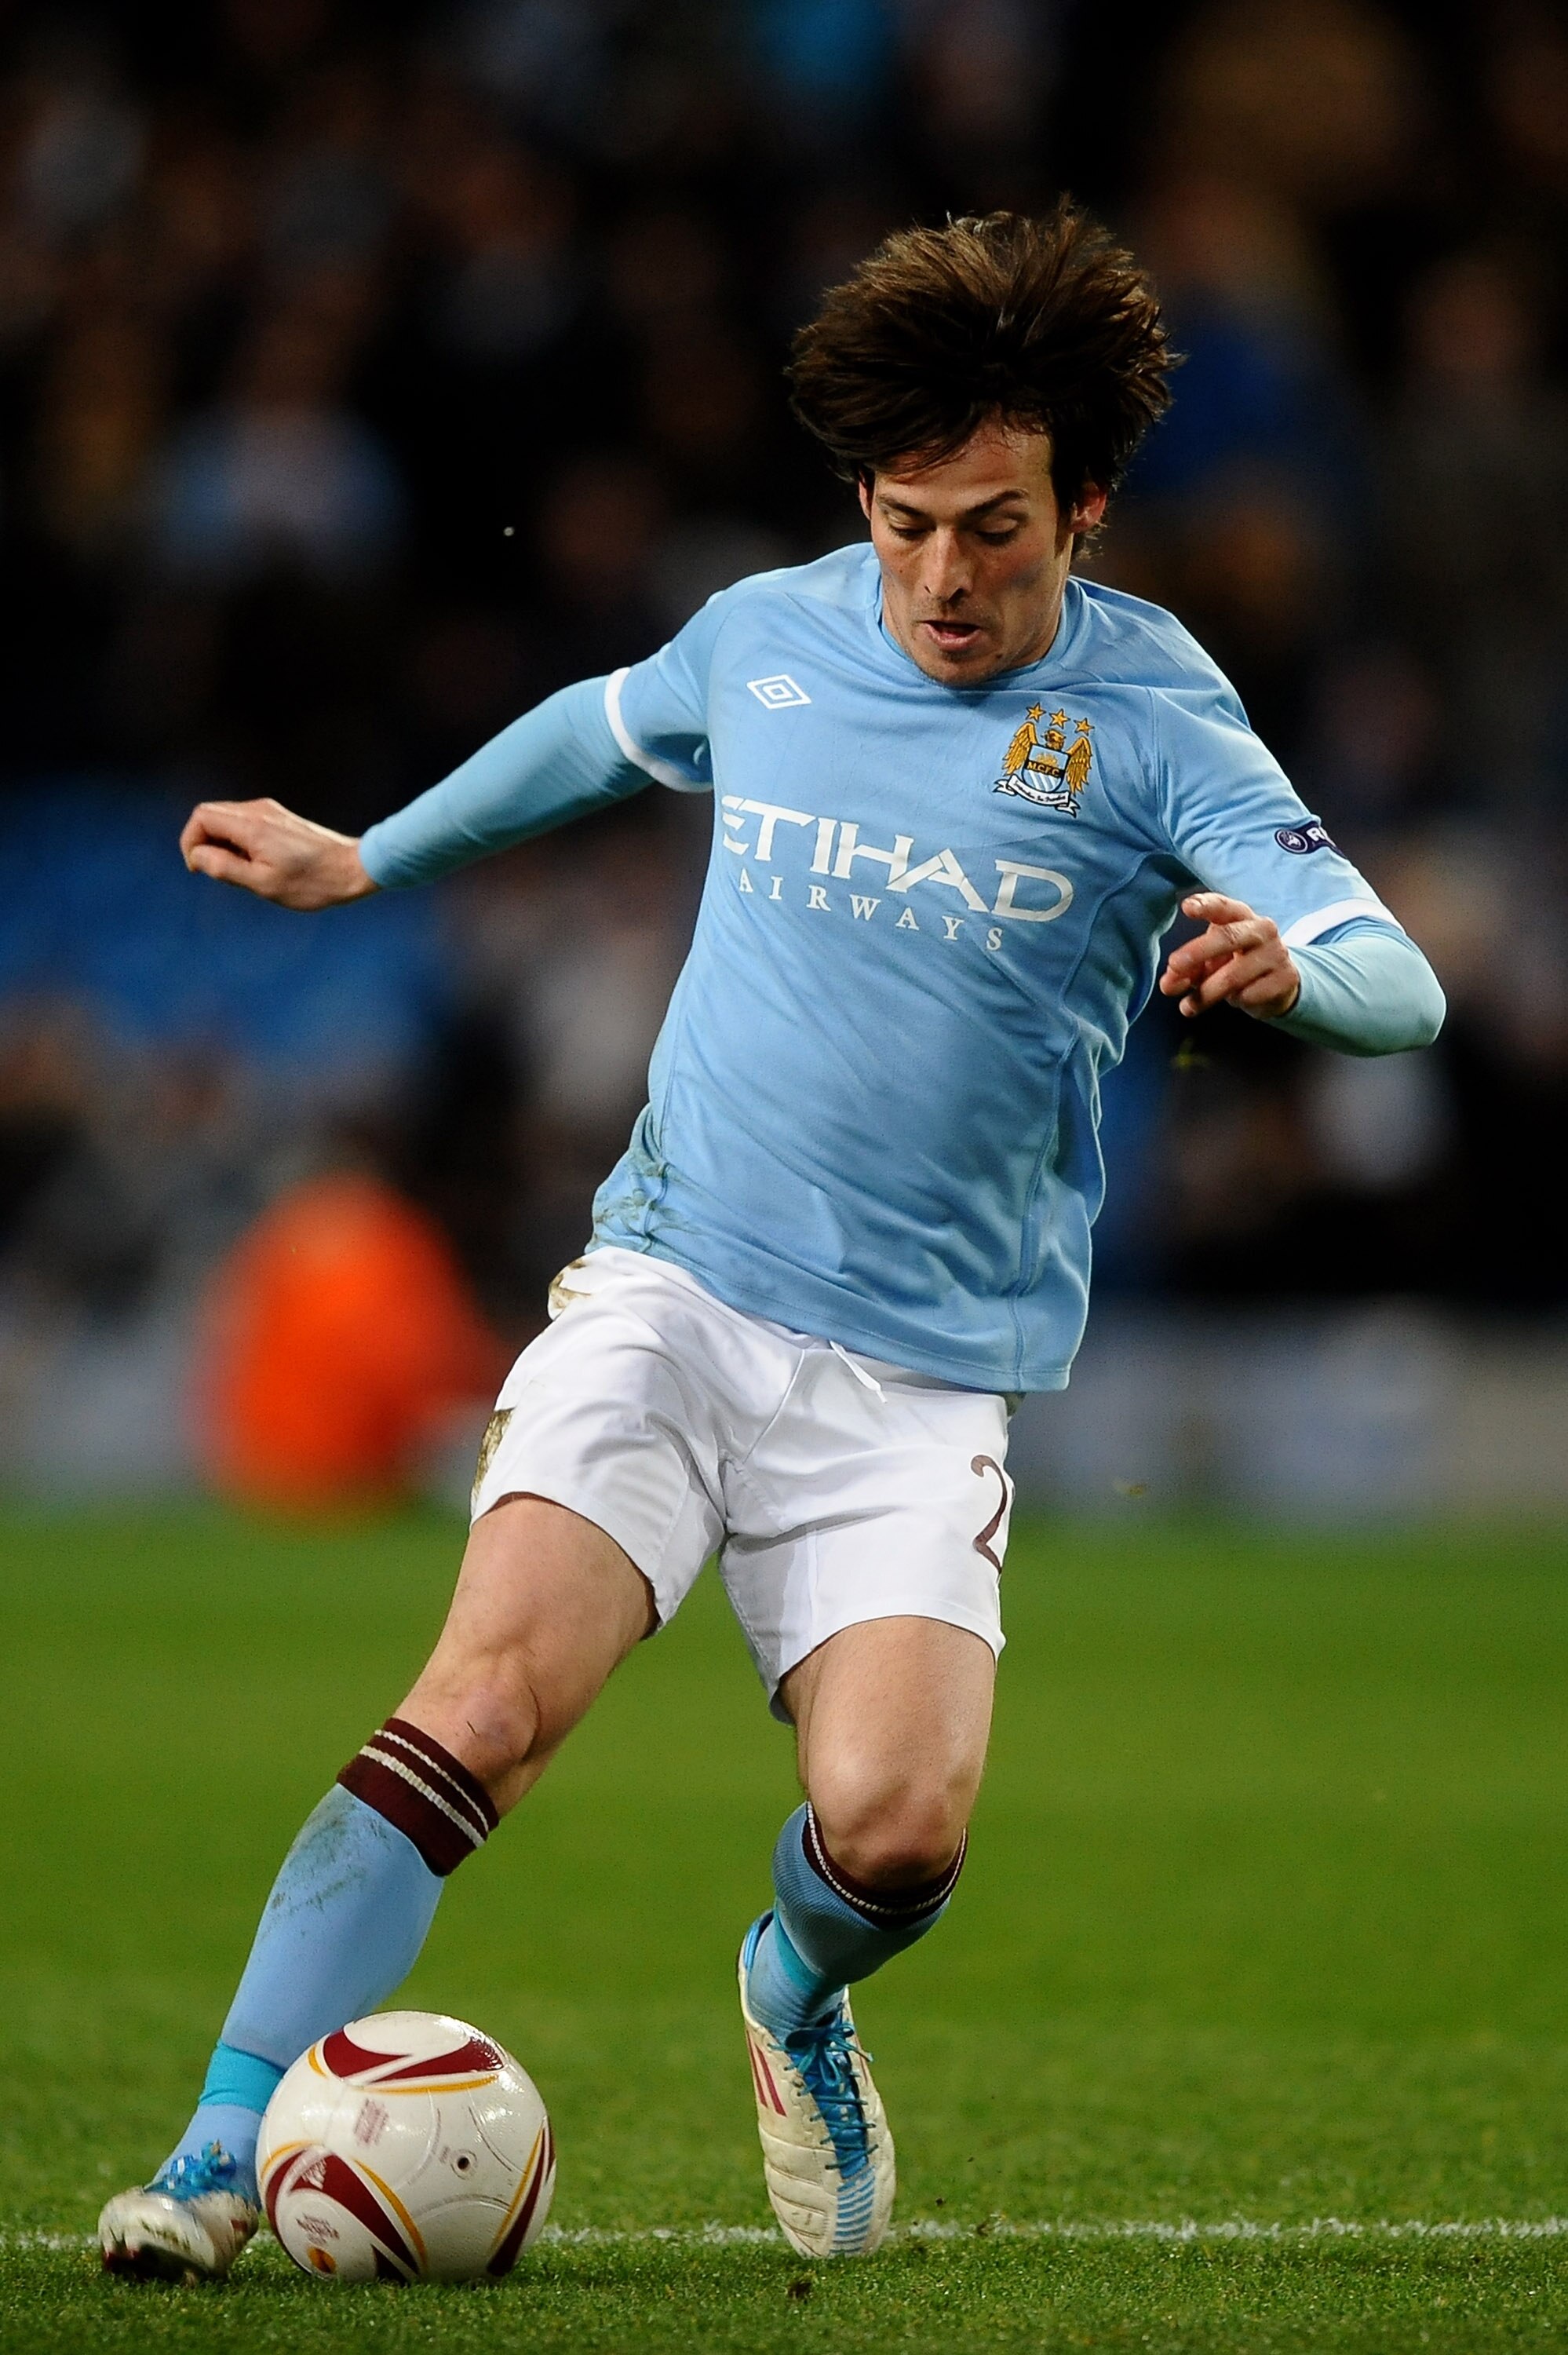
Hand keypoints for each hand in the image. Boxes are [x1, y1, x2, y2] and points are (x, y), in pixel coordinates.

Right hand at [179, 798, 376, 910]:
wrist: (354, 869)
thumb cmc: (312, 882)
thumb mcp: (263, 884)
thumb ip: (225, 867)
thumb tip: (197, 855)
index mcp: (251, 825)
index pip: (201, 817)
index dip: (190, 841)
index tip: (199, 868)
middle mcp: (259, 810)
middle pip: (211, 814)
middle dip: (204, 842)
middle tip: (221, 872)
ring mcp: (271, 811)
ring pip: (227, 818)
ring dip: (222, 843)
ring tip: (243, 872)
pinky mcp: (280, 817)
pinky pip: (245, 823)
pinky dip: (238, 841)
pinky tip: (257, 864)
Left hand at [1158, 892, 1300, 1020]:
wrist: (1279, 984)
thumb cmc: (1236, 964)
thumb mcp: (1209, 962)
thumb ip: (1186, 970)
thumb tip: (1167, 985)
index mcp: (1241, 916)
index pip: (1223, 907)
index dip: (1206, 905)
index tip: (1186, 907)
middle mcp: (1262, 929)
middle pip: (1228, 937)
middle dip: (1198, 951)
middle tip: (1174, 965)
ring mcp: (1277, 953)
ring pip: (1233, 975)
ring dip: (1206, 994)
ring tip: (1187, 1007)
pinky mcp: (1286, 978)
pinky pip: (1249, 994)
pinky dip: (1235, 1001)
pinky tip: (1235, 999)